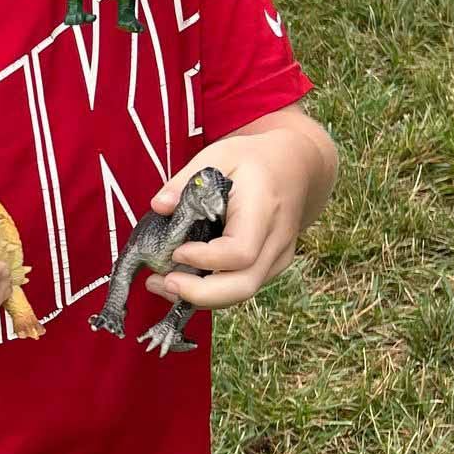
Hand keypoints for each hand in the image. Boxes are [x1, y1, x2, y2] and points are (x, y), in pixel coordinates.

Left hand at [144, 125, 318, 313]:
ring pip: (242, 292)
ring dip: (201, 297)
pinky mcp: (272, 265)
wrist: (295, 168)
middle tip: (162, 282)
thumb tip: (158, 206)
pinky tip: (184, 279)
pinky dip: (212, 291)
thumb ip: (186, 180)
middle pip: (244, 285)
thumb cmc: (253, 161)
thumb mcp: (218, 155)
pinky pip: (242, 286)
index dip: (206, 259)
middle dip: (200, 294)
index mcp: (263, 209)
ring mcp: (278, 256)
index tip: (176, 251)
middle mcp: (276, 239)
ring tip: (161, 284)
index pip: (240, 251)